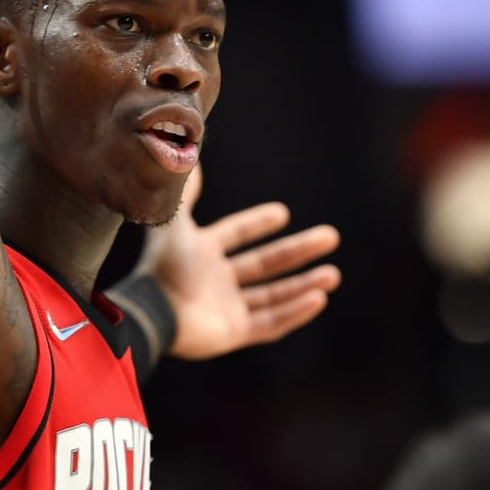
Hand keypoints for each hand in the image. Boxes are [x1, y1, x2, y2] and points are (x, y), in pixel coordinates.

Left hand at [138, 165, 340, 360]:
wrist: (156, 311)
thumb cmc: (164, 266)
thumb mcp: (176, 223)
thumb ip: (185, 193)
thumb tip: (189, 156)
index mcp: (200, 252)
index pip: (235, 234)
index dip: (257, 223)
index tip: (283, 213)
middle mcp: (215, 280)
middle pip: (265, 264)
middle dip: (298, 251)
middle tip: (330, 237)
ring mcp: (225, 308)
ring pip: (273, 296)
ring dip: (304, 285)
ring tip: (333, 275)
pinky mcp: (232, 333)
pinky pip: (270, 324)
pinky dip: (294, 313)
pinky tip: (318, 299)